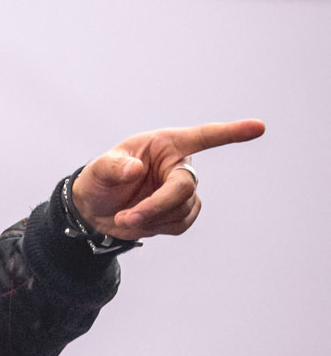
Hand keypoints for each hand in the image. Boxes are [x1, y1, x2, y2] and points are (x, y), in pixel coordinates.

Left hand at [72, 120, 264, 238]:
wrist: (95, 209)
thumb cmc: (99, 179)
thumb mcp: (98, 169)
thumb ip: (114, 167)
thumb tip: (136, 170)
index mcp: (165, 144)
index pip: (203, 137)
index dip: (231, 133)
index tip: (258, 128)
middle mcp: (179, 165)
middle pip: (184, 187)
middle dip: (157, 206)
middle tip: (127, 218)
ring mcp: (182, 190)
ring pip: (182, 209)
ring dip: (152, 219)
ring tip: (125, 218)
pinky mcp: (181, 212)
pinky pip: (180, 224)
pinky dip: (157, 227)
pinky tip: (141, 221)